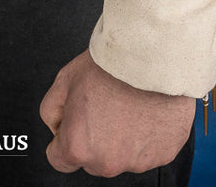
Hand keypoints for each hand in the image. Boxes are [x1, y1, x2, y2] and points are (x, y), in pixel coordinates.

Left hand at [39, 48, 195, 176]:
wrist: (155, 54)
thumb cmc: (114, 64)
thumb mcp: (65, 79)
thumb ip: (52, 110)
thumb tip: (58, 126)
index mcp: (78, 146)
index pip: (60, 158)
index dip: (66, 135)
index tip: (78, 120)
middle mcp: (107, 161)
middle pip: (94, 158)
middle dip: (97, 136)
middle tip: (107, 104)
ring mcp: (138, 161)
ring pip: (123, 155)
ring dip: (124, 136)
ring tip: (130, 104)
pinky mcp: (163, 153)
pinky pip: (150, 150)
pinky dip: (148, 134)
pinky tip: (147, 110)